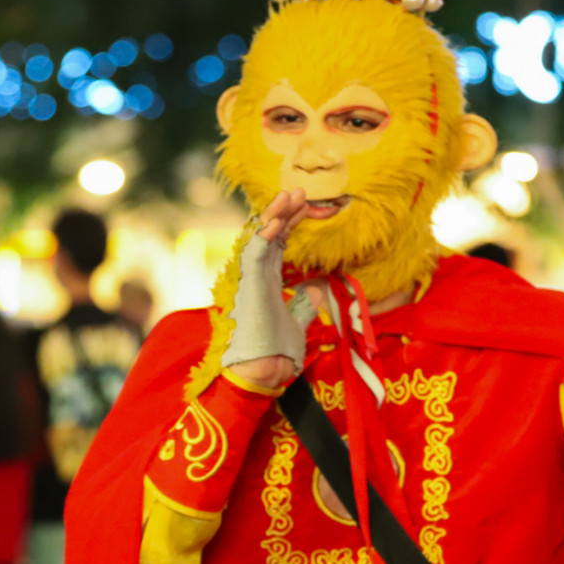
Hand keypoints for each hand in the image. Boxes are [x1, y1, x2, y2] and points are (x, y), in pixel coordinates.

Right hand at [225, 190, 319, 387]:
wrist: (264, 372)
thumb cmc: (276, 353)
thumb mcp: (298, 323)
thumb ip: (303, 304)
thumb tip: (315, 288)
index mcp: (266, 282)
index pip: (278, 243)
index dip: (291, 223)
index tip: (308, 206)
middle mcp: (256, 276)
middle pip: (269, 234)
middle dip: (285, 211)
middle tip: (301, 191)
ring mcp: (250, 279)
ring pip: (258, 237)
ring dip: (275, 215)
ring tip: (291, 195)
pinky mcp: (248, 286)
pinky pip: (254, 253)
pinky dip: (265, 235)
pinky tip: (279, 220)